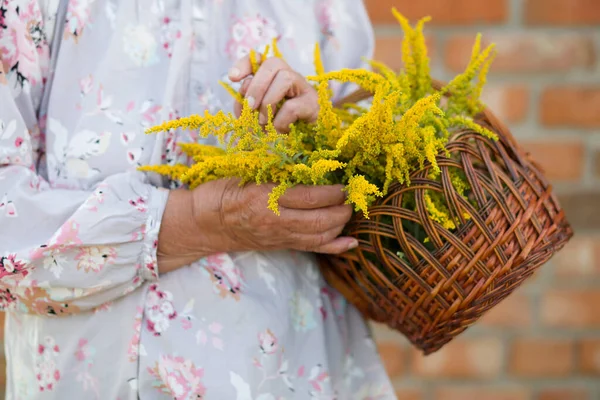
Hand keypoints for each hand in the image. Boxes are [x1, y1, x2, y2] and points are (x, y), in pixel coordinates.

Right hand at [157, 180, 356, 273]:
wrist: (204, 223)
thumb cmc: (223, 191)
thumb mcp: (246, 172)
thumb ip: (275, 169)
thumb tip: (308, 160)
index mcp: (265, 197)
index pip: (310, 197)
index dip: (333, 191)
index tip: (345, 180)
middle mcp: (275, 220)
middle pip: (321, 220)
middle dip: (343, 208)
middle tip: (351, 195)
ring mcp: (279, 236)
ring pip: (320, 236)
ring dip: (341, 223)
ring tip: (349, 209)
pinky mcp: (281, 246)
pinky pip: (312, 249)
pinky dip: (335, 247)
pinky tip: (351, 242)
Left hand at [228, 55, 318, 131]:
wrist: (310, 141)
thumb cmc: (281, 127)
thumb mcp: (259, 117)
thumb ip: (247, 109)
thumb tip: (241, 103)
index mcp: (275, 78)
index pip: (260, 59)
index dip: (245, 64)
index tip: (232, 78)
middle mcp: (291, 77)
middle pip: (273, 63)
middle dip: (256, 85)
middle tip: (249, 107)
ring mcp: (304, 88)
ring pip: (285, 77)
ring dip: (268, 101)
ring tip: (263, 121)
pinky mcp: (313, 104)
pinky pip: (292, 106)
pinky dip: (279, 122)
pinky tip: (279, 132)